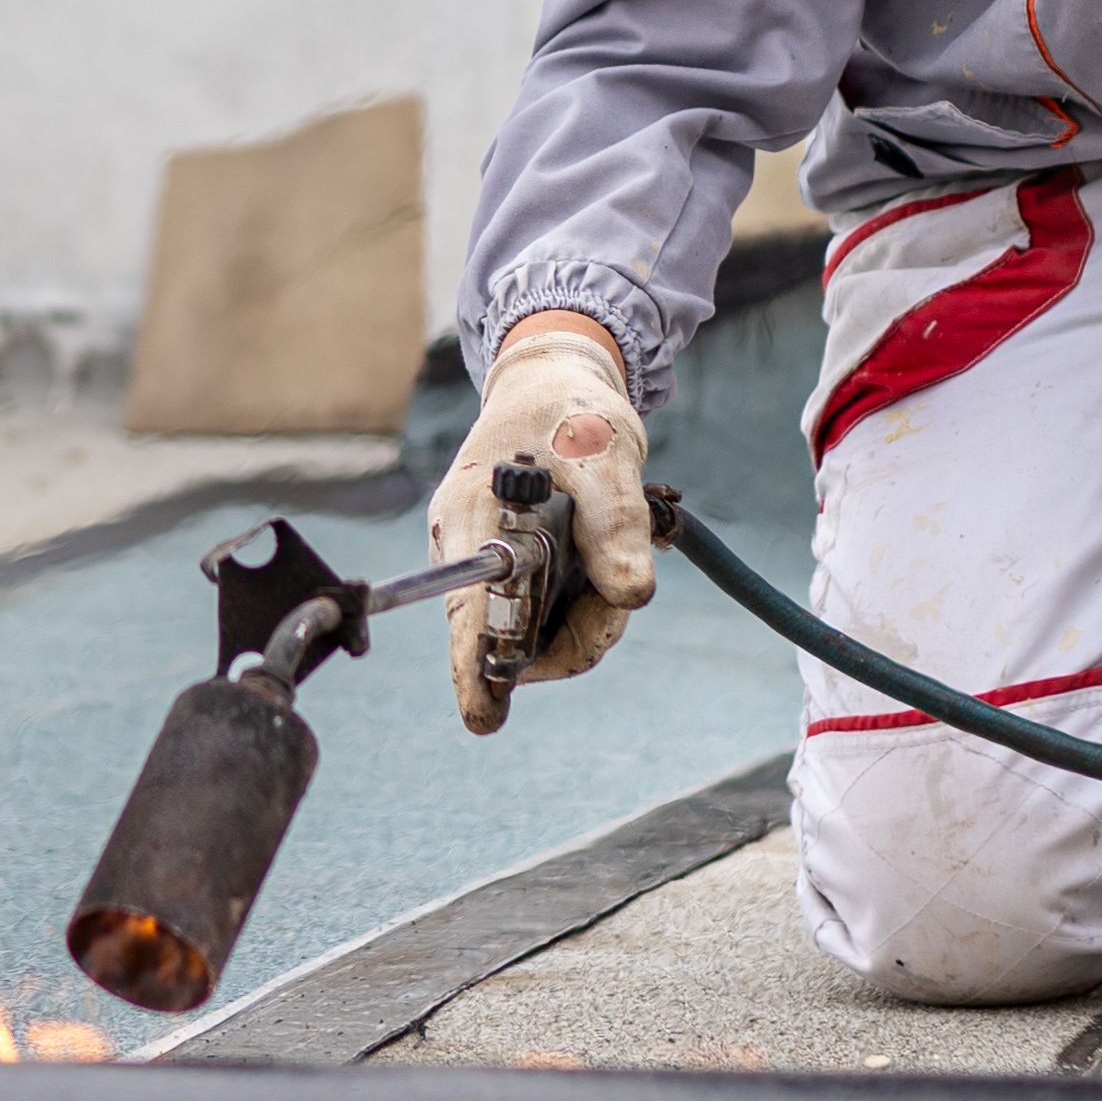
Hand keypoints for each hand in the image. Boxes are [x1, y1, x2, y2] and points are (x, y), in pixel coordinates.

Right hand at [430, 318, 654, 734]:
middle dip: (574, 630)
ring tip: (619, 562)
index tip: (484, 717)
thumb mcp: (606, 454)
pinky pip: (547, 610)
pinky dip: (585, 601)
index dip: (475, 666)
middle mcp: (468, 546)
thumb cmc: (573, 409)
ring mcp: (488, 560)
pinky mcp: (513, 567)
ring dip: (587, 615)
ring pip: (536, 627)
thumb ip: (616, 525)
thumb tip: (633, 597)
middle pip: (510, 631)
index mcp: (472, 514)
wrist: (559, 383)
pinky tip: (604, 563)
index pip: (469, 606)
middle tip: (619, 598)